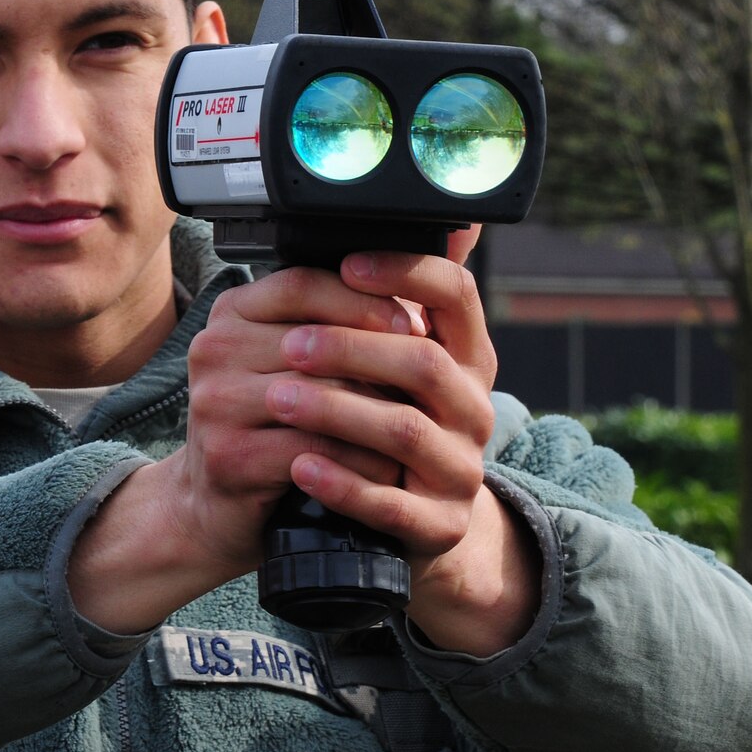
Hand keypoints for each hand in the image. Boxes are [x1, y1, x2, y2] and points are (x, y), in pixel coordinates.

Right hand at [67, 264, 413, 630]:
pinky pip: (315, 448)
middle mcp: (214, 349)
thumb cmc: (269, 424)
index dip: (362, 299)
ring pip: (322, 394)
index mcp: (231, 313)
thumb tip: (417, 295)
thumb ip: (333, 324)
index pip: (302, 284)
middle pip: (317, 340)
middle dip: (383, 359)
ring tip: (422, 420)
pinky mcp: (230, 454)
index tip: (415, 320)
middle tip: (433, 378)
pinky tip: (389, 466)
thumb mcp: (292, 363)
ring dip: (380, 410)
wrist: (216, 503)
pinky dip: (360, 458)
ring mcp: (215, 402)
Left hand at [267, 229, 539, 653]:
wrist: (417, 524)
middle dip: (351, 349)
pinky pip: (390, 503)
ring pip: (403, 431)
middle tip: (291, 346)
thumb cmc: (392, 423)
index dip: (406, 273)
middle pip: (423, 364)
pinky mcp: (437, 525)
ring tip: (276, 399)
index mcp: (468, 357)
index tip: (349, 266)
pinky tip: (298, 465)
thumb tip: (398, 226)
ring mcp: (460, 470)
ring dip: (335, 411)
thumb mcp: (398, 365)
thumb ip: (390, 306)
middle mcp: (474, 409)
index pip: (457, 296)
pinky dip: (341, 483)